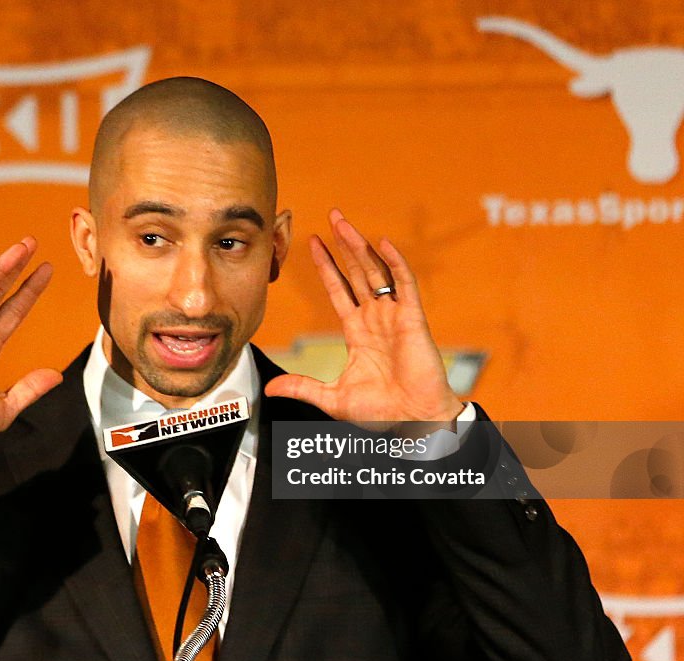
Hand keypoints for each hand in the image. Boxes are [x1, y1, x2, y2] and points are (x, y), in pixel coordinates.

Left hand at [265, 209, 462, 425]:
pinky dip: (395, 262)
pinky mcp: (412, 319)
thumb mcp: (332, 398)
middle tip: (333, 217)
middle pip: (356, 271)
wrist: (412, 421)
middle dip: (343, 245)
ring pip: (376, 272)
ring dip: (361, 246)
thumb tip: (271, 388)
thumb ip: (302, 387)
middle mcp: (375, 318)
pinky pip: (404, 284)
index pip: (339, 288)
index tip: (313, 243)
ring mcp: (394, 316)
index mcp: (358, 331)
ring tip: (345, 223)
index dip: (326, 266)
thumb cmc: (381, 412)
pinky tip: (383, 243)